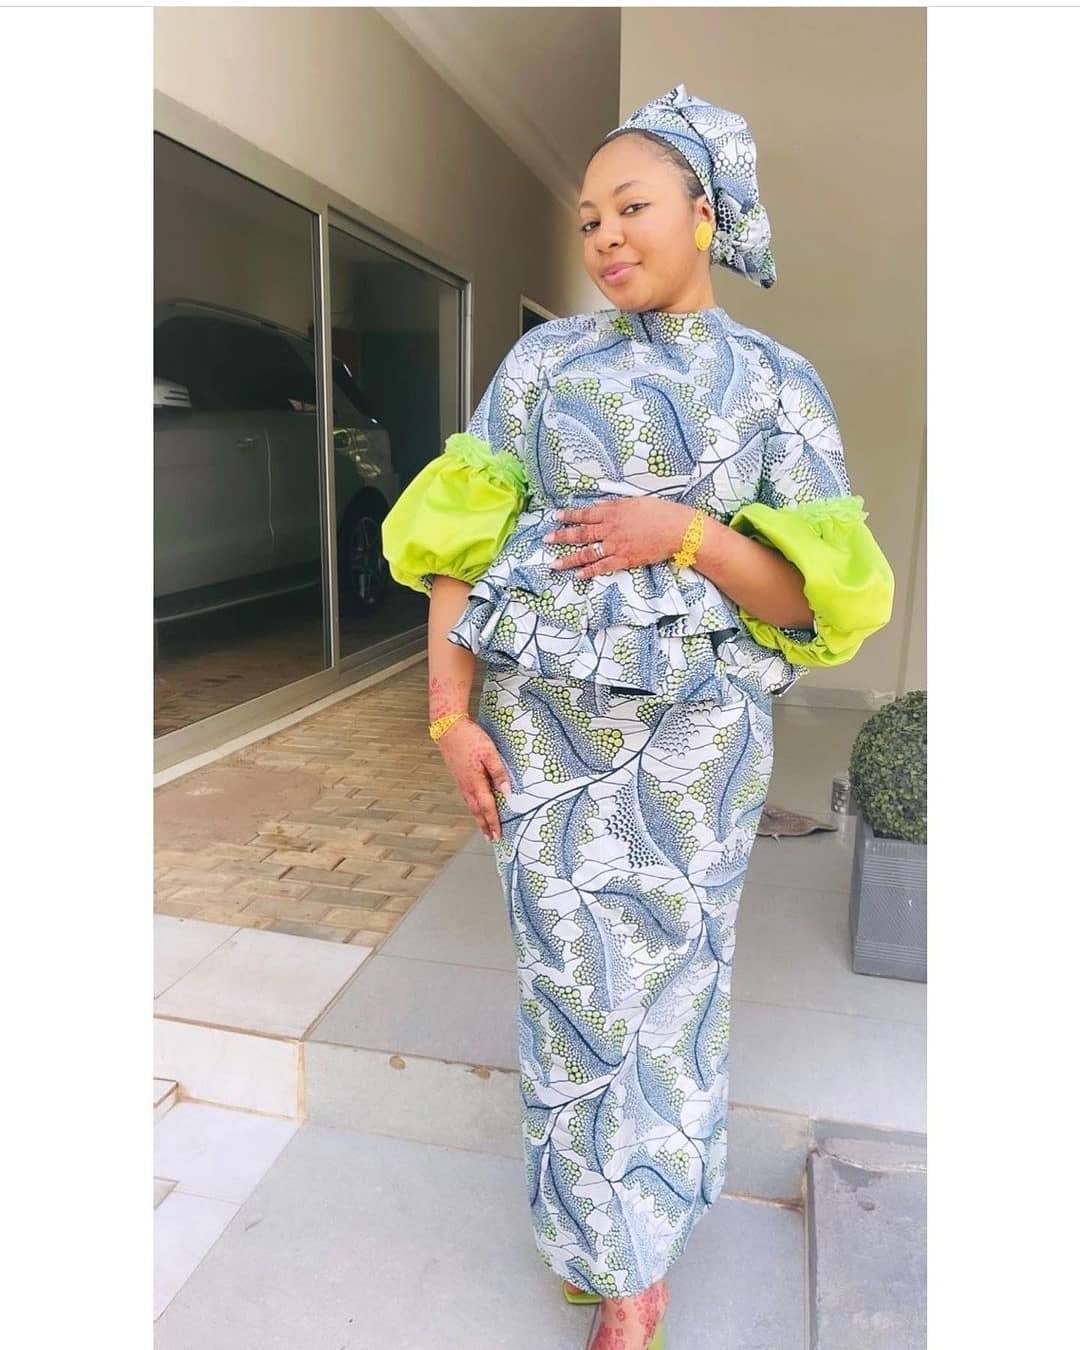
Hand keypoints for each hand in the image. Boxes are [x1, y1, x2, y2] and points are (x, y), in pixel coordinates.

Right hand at [434, 716, 511, 841]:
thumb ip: (499, 773)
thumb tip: (508, 792)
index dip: (493, 822)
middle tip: (491, 839)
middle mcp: (467, 785)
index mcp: (476, 782)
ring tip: (484, 828)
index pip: (487, 807)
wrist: (448, 728)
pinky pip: (466, 797)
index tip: (498, 835)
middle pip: (477, 811)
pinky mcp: (458, 776)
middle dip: (484, 826)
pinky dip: (472, 807)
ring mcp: (460, 781)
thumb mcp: (490, 752)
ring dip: (478, 818)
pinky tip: (475, 806)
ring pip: (470, 805)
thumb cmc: (470, 738)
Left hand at [542, 498, 699, 577]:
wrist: (677, 529)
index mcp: (612, 512)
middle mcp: (610, 529)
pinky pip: (603, 567)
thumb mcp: (634, 501)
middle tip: (546, 539)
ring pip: (587, 553)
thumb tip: (599, 505)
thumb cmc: (659, 512)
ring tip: (554, 564)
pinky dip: (590, 571)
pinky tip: (579, 575)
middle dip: (561, 537)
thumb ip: (615, 504)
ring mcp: (616, 546)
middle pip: (581, 534)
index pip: (585, 514)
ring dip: (569, 558)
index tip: (556, 517)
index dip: (569, 516)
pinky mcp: (625, 559)